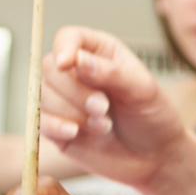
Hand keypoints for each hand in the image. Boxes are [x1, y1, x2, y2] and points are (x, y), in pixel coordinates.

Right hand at [41, 27, 194, 188]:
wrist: (155, 156)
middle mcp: (77, 73)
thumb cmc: (152, 116)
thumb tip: (77, 60)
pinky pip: (40, 121)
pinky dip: (56, 126)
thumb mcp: (142, 90)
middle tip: (103, 107)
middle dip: (75, 90)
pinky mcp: (57, 127)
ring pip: (44, 95)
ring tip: (104, 125)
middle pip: (51, 68)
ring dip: (73, 112)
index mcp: (99, 53)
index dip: (63, 47)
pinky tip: (75, 133)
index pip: (68, 38)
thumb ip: (110, 72)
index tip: (67, 63)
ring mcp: (64, 100)